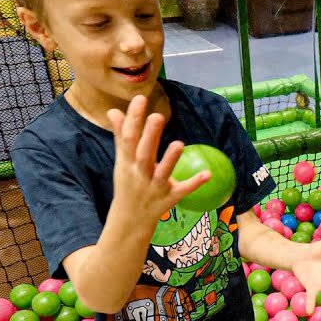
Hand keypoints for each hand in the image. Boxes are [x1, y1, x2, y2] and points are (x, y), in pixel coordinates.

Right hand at [108, 95, 208, 222]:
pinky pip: (182, 191)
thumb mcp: (122, 162)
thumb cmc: (128, 185)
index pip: (128, 138)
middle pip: (144, 154)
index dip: (133, 119)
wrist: (129, 221)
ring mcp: (154, 188)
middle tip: (158, 116)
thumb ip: (121, 136)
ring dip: (170, 159)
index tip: (140, 99)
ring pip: (162, 172)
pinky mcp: (168, 199)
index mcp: (127, 163)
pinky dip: (194, 183)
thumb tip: (113, 111)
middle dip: (150, 136)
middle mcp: (140, 174)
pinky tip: (207, 173)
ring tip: (179, 143)